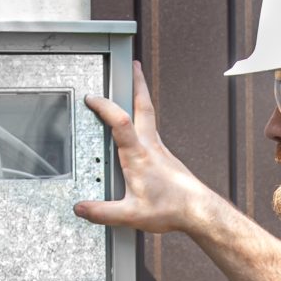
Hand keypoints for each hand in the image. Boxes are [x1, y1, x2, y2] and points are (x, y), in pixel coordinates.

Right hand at [75, 61, 209, 234]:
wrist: (199, 211)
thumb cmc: (171, 209)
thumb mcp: (131, 214)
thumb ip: (102, 212)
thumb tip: (81, 209)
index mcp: (138, 155)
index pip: (119, 120)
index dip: (104, 106)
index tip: (91, 98)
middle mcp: (151, 147)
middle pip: (144, 106)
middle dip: (138, 83)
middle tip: (134, 66)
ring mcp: (161, 150)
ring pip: (150, 116)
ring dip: (141, 99)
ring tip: (135, 90)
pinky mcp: (167, 157)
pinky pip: (152, 132)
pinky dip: (144, 121)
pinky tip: (140, 130)